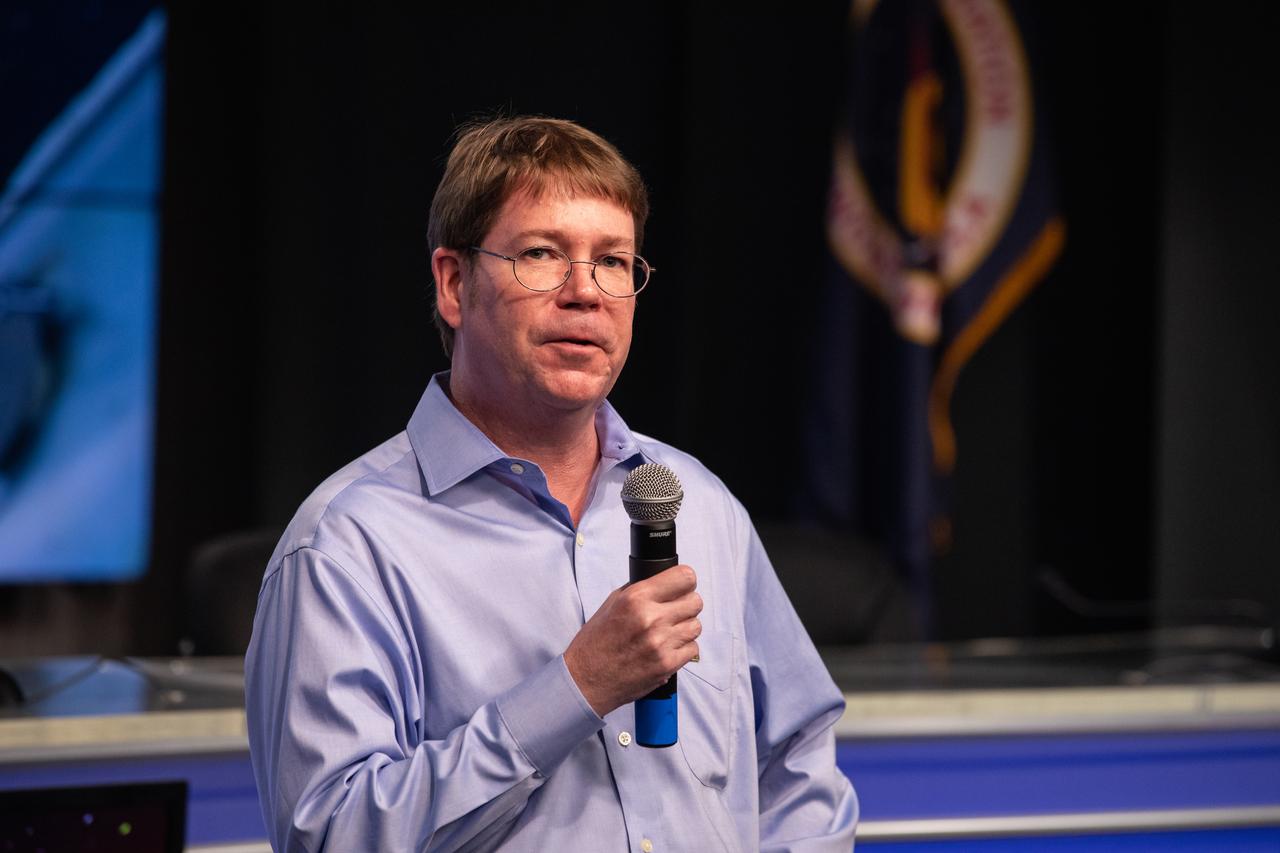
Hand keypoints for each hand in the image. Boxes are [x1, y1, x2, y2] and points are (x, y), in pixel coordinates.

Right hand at [564, 564, 701, 717]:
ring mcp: (661, 643)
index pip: (684, 577)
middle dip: (686, 605)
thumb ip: (640, 590)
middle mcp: (651, 618)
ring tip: (668, 632)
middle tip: (674, 612)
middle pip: (695, 601)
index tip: (682, 586)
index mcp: (636, 598)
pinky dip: (683, 648)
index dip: (685, 581)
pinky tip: (666, 648)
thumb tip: (665, 582)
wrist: (586, 679)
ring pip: (696, 625)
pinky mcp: (667, 665)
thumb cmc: (596, 641)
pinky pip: (692, 648)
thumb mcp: (612, 604)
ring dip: (685, 627)